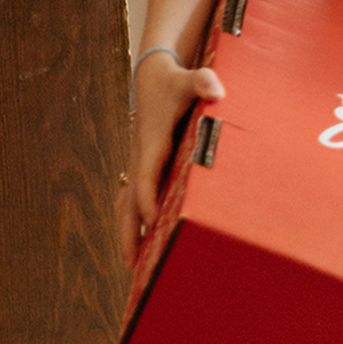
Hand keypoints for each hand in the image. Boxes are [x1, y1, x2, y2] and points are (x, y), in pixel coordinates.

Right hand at [116, 52, 224, 265]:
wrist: (152, 75)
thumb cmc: (174, 82)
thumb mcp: (189, 80)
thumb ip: (202, 82)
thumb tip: (215, 87)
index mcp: (152, 145)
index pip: (146, 178)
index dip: (147, 201)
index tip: (150, 226)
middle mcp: (141, 159)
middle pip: (128, 203)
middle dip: (128, 234)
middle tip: (132, 268)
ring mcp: (140, 165)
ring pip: (127, 206)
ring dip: (128, 235)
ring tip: (133, 268)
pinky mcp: (144, 167)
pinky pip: (135, 200)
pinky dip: (134, 222)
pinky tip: (142, 241)